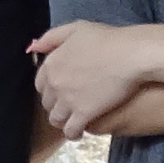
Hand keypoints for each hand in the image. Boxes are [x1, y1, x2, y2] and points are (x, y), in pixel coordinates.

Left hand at [29, 20, 153, 137]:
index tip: (61, 91)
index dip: (50, 89)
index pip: (40, 84)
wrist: (130, 55)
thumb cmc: (108, 39)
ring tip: (72, 121)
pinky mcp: (83, 114)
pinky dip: (73, 133)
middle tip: (69, 106)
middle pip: (47, 103)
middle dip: (56, 105)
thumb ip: (52, 37)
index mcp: (51, 63)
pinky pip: (71, 130)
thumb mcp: (76, 29)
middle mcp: (55, 83)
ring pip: (56, 119)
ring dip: (62, 121)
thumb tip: (33, 48)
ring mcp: (68, 100)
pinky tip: (79, 133)